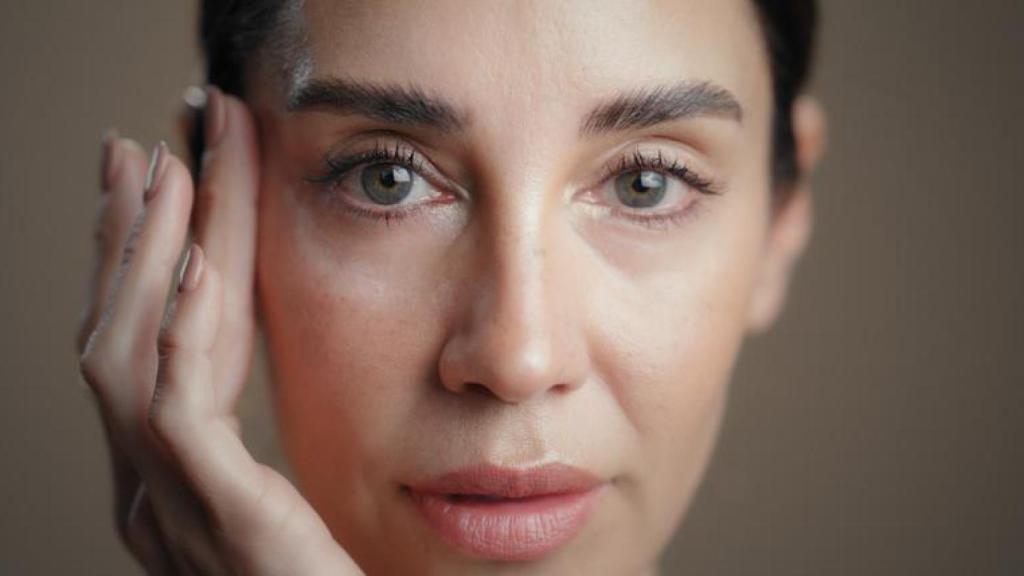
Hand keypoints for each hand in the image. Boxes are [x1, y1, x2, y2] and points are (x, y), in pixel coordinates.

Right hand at [76, 88, 361, 574]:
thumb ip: (261, 457)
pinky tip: (199, 270)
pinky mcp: (216, 518)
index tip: (158, 187)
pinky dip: (179, 334)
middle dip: (123, 240)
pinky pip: (177, 411)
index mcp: (171, 483)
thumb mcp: (286, 508)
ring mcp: (168, 508)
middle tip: (136, 149)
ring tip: (163, 172)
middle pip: (116, 337)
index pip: (144, 351)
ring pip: (126, 357)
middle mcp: (148, 491)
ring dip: (144, 259)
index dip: (141, 267)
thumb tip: (268, 399)